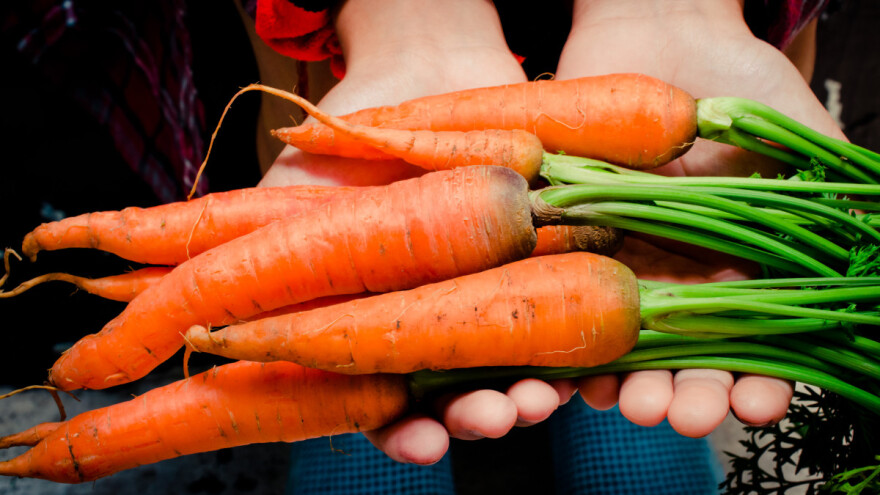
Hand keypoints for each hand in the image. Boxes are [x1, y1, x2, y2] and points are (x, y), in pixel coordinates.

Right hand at [259, 0, 572, 464]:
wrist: (415, 73)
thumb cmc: (341, 144)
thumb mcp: (287, 199)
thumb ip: (265, 260)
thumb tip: (209, 328)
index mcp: (381, 327)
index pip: (394, 403)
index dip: (405, 432)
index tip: (418, 441)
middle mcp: (442, 322)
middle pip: (465, 393)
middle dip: (478, 416)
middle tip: (492, 418)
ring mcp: (497, 292)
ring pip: (518, 363)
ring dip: (530, 392)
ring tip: (535, 399)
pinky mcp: (548, 259)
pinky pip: (567, 314)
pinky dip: (575, 345)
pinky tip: (580, 362)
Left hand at [555, 0, 842, 435]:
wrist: (657, 31)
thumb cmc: (739, 79)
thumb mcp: (799, 137)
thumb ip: (832, 196)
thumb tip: (876, 248)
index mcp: (734, 270)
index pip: (750, 343)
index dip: (757, 380)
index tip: (756, 404)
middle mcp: (675, 278)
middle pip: (680, 358)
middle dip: (684, 395)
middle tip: (680, 416)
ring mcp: (617, 263)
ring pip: (618, 345)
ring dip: (624, 382)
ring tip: (631, 404)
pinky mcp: (563, 243)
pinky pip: (559, 301)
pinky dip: (561, 342)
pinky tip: (567, 375)